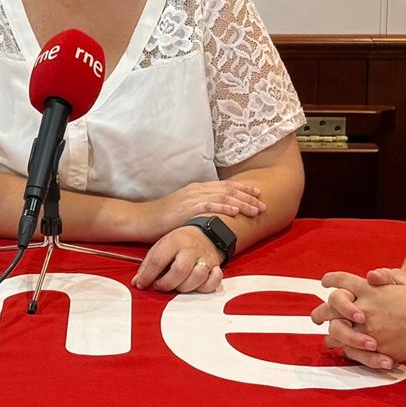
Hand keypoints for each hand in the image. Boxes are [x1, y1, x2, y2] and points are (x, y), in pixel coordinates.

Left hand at [133, 225, 224, 293]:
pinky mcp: (216, 266)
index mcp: (175, 241)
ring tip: (177, 285)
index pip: (158, 261)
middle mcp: (191, 249)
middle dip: (166, 284)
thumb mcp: (161, 246)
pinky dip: (205, 286)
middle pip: (179, 270)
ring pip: (197, 277)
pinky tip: (195, 284)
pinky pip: (213, 281)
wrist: (205, 233)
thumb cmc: (180, 242)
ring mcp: (205, 258)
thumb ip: (148, 264)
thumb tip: (137, 282)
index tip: (141, 283)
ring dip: (184, 287)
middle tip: (159, 285)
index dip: (148, 276)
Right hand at [138, 180, 263, 239]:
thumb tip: (216, 216)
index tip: (258, 194)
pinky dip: (224, 208)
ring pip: (223, 197)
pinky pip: (209, 206)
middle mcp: (197, 190)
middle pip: (228, 190)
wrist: (142, 219)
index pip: (225, 187)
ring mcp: (192, 198)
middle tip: (263, 203)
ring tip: (256, 209)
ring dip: (242, 203)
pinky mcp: (186, 208)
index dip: (243, 189)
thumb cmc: (162, 219)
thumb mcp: (184, 210)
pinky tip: (236, 212)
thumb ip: (200, 209)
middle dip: (248, 196)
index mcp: (198, 189)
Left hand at [313, 268, 405, 367]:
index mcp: (371, 289)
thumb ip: (387, 275)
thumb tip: (372, 275)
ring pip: (336, 333)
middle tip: (316, 316)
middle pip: (330, 307)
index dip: (331, 280)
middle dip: (320, 312)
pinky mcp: (374, 348)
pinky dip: (346, 352)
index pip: (342, 280)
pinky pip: (350, 352)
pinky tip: (345, 351)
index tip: (324, 281)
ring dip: (331, 336)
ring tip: (329, 339)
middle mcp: (364, 307)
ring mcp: (367, 329)